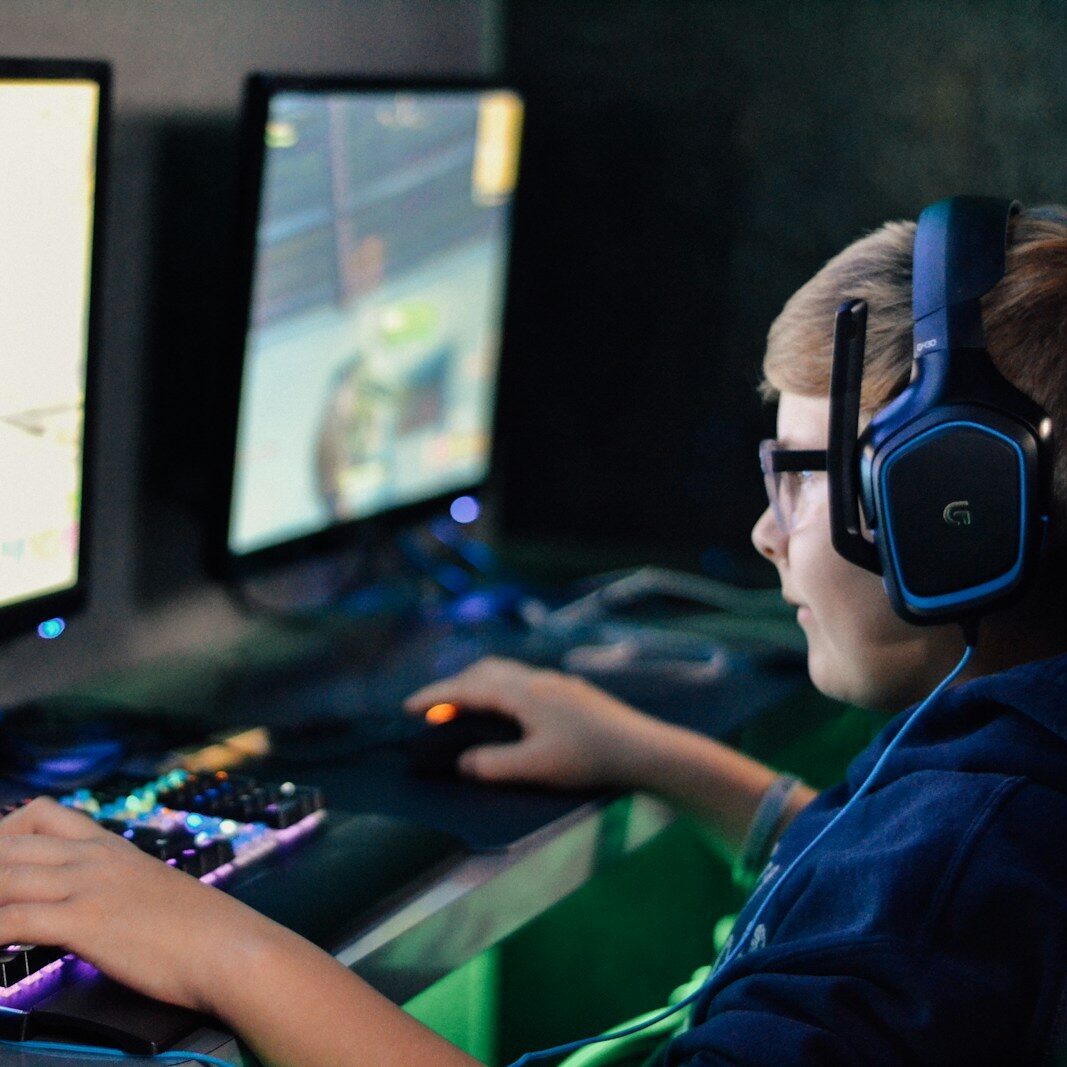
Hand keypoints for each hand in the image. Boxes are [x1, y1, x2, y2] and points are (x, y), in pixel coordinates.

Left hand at [0, 796, 284, 1016]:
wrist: (231, 947)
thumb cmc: (199, 930)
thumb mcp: (151, 891)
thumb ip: (116, 886)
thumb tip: (90, 906)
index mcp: (111, 846)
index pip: (39, 814)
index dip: (4, 834)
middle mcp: (96, 857)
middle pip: (9, 844)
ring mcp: (91, 886)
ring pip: (5, 876)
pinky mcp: (88, 921)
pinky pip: (15, 919)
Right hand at [404, 657, 655, 789]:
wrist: (641, 748)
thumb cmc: (588, 757)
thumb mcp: (535, 767)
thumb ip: (493, 765)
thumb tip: (463, 762)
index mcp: (523, 693)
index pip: (468, 688)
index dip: (435, 697)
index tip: (408, 707)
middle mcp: (537, 679)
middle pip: (484, 671)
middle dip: (453, 687)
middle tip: (432, 710)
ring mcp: (556, 683)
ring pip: (505, 674)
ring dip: (477, 686)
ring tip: (463, 707)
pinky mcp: (570, 693)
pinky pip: (521, 681)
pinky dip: (498, 690)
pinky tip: (507, 711)